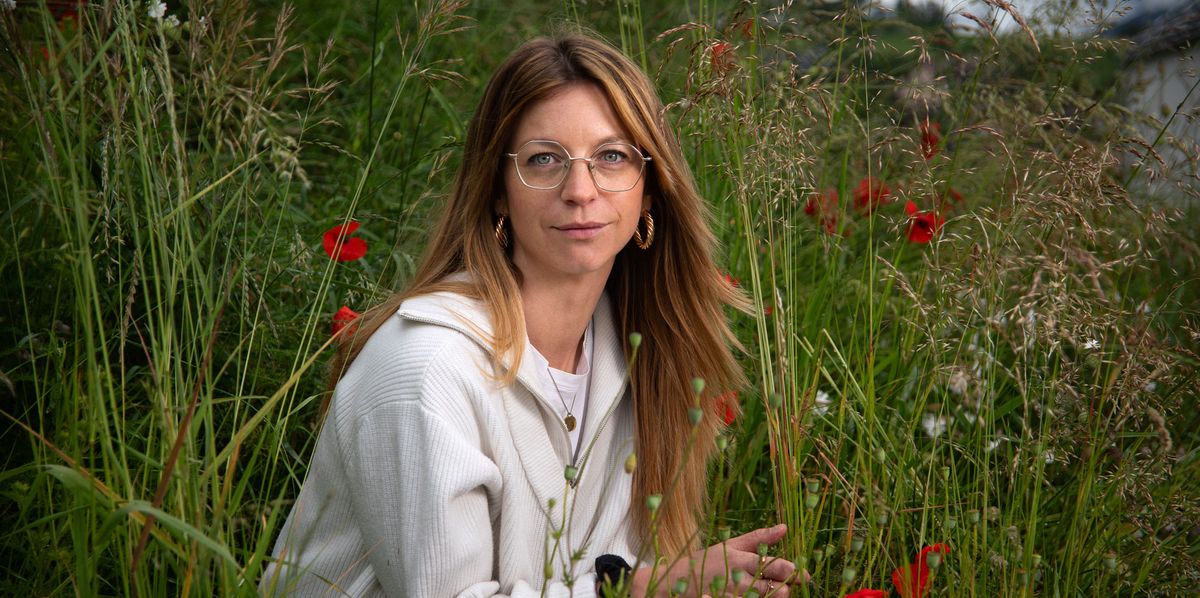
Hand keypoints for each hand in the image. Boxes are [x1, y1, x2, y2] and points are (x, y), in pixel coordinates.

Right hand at [629, 524, 800, 596]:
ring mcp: (735, 597)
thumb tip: (785, 527)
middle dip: (788, 588)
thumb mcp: (730, 546)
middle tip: (790, 585)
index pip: (776, 566)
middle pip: (777, 588)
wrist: (674, 585)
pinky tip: (756, 595)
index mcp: (742, 560)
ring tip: (771, 591)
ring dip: (775, 596)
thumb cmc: (704, 563)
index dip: (793, 571)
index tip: (802, 572)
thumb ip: (759, 537)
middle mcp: (740, 580)